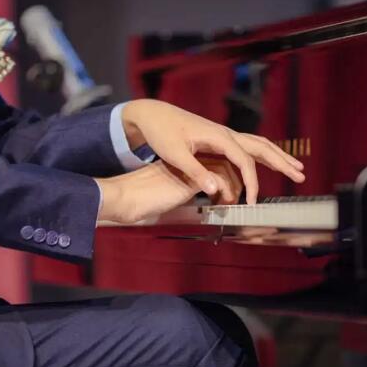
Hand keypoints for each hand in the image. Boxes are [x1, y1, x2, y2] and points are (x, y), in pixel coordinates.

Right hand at [95, 159, 241, 223]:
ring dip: (233, 189)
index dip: (227, 177)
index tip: (228, 196)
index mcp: (187, 160)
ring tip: (228, 204)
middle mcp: (191, 160)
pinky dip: (225, 194)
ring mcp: (192, 166)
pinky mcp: (191, 176)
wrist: (130, 197)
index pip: (216, 161)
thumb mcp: (174, 192)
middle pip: (225, 162)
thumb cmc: (146, 198)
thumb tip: (207, 199)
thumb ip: (189, 190)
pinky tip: (220, 206)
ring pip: (226, 169)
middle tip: (233, 200)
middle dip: (236, 182)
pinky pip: (219, 180)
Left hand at [121, 99, 304, 203]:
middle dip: (282, 162)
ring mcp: (224, 134)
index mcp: (218, 136)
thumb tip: (214, 191)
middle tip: (301, 175)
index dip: (251, 183)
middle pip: (261, 147)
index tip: (252, 202)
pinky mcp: (219, 138)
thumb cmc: (161, 133)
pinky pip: (246, 147)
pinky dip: (261, 156)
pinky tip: (268, 163)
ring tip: (294, 167)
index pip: (244, 161)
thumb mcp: (174, 154)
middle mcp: (225, 133)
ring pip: (257, 144)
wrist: (153, 114)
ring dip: (277, 156)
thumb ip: (195, 172)